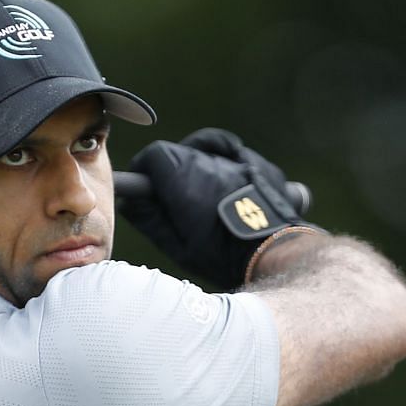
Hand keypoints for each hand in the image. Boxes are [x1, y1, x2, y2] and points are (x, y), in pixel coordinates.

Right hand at [120, 129, 316, 291]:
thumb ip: (150, 219)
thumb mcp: (178, 246)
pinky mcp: (255, 163)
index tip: (142, 183)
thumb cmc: (224, 256)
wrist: (275, 254)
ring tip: (197, 192)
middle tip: (169, 198)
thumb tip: (130, 201)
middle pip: (177, 152)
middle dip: (168, 170)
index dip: (144, 168)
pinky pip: (230, 149)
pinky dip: (219, 156)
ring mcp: (234, 160)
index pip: (154, 155)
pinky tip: (219, 169)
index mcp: (183, 181)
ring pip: (203, 151)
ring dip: (194, 166)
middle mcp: (207, 162)